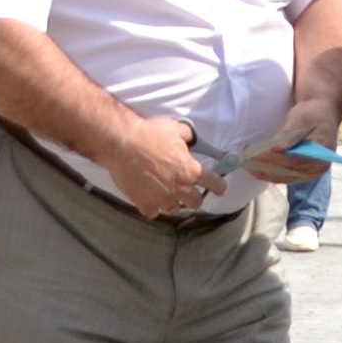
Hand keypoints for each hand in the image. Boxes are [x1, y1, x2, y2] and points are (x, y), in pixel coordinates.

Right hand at [105, 112, 222, 222]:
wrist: (122, 144)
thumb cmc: (149, 134)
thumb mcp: (175, 129)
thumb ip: (188, 137)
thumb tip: (191, 138)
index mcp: (191, 171)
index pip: (214, 183)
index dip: (219, 186)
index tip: (219, 189)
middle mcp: (180, 188)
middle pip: (196, 203)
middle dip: (194, 198)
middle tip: (188, 192)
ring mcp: (162, 198)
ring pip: (174, 210)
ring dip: (172, 203)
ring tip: (166, 196)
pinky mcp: (144, 203)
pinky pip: (153, 213)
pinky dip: (152, 208)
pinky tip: (149, 201)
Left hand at [238, 96, 341, 185]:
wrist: (320, 114)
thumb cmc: (313, 114)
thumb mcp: (302, 119)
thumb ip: (291, 135)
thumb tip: (278, 149)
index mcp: (322, 155)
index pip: (296, 161)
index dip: (275, 159)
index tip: (256, 154)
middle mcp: (317, 169)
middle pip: (287, 172)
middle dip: (265, 166)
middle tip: (245, 159)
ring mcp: (308, 173)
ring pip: (282, 177)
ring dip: (263, 171)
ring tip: (245, 162)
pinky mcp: (299, 172)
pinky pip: (281, 176)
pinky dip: (267, 172)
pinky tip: (254, 167)